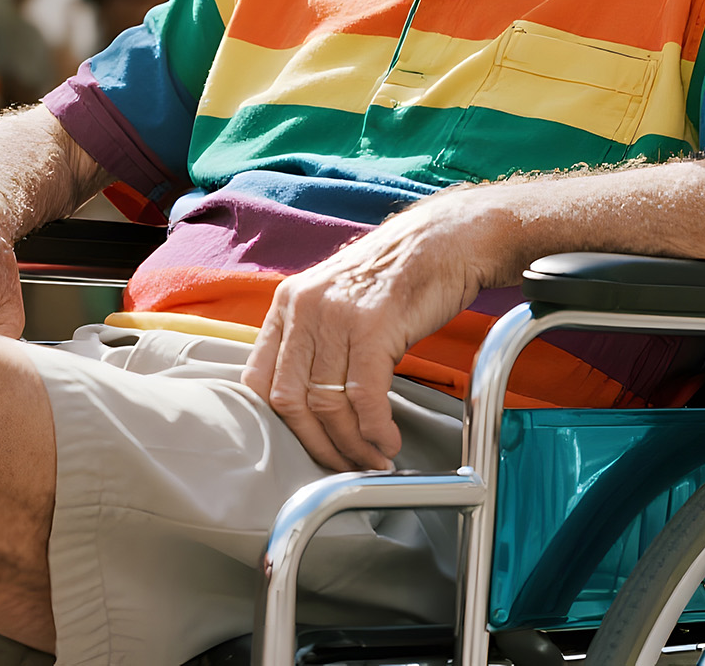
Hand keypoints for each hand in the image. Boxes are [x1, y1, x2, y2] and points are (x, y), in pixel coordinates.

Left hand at [242, 198, 489, 471]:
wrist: (446, 240)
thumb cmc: (397, 276)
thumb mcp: (338, 299)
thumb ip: (314, 342)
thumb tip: (309, 404)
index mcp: (288, 303)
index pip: (258, 379)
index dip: (281, 424)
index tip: (308, 445)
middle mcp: (303, 307)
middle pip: (289, 400)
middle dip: (318, 444)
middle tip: (344, 464)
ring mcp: (336, 315)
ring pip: (327, 403)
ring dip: (352, 443)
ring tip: (374, 457)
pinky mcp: (373, 325)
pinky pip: (364, 395)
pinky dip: (375, 429)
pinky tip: (388, 440)